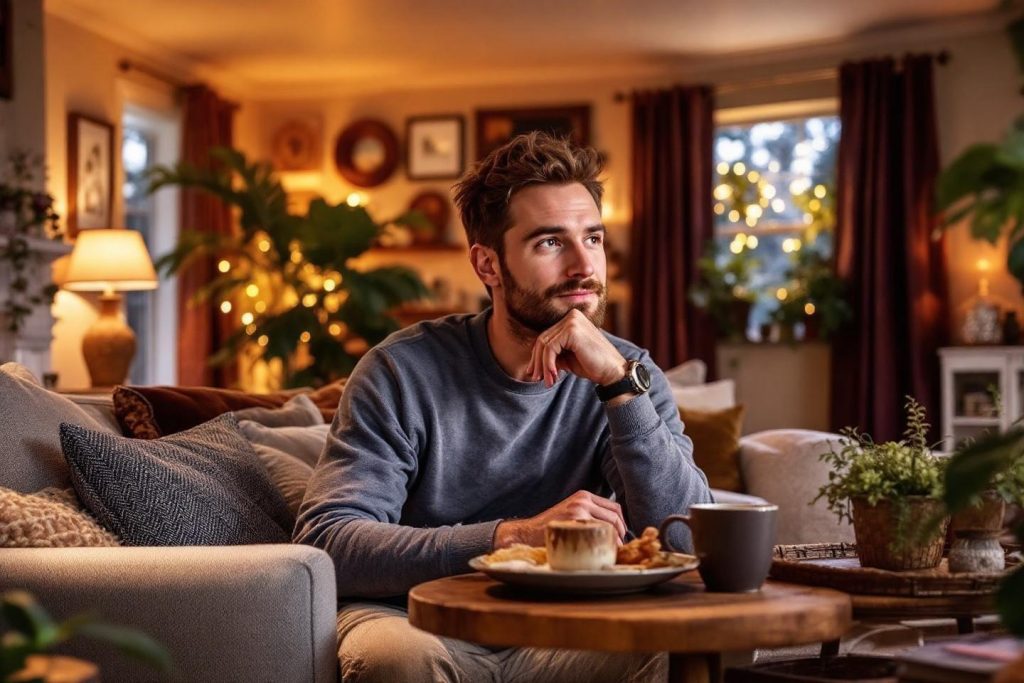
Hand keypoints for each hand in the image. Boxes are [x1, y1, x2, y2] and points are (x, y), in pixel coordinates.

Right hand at [493, 490, 626, 547]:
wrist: (528, 533)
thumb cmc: (551, 527)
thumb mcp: (571, 512)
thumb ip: (589, 513)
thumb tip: (614, 528)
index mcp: (584, 496)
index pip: (614, 507)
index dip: (622, 523)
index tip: (621, 535)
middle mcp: (583, 500)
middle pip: (615, 516)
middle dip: (621, 533)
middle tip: (618, 546)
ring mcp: (580, 510)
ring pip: (610, 526)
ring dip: (615, 540)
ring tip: (611, 550)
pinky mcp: (576, 522)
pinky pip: (599, 534)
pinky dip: (605, 544)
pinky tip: (602, 552)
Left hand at [526, 309, 626, 387]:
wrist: (612, 372)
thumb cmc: (592, 365)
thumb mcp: (567, 358)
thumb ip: (552, 354)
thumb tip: (531, 364)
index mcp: (571, 319)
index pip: (546, 336)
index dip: (537, 356)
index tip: (534, 373)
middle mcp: (572, 316)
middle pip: (542, 339)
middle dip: (537, 361)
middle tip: (535, 378)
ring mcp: (572, 321)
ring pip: (544, 345)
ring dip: (542, 366)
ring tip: (547, 382)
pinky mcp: (572, 330)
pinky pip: (550, 349)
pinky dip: (548, 364)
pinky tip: (553, 376)